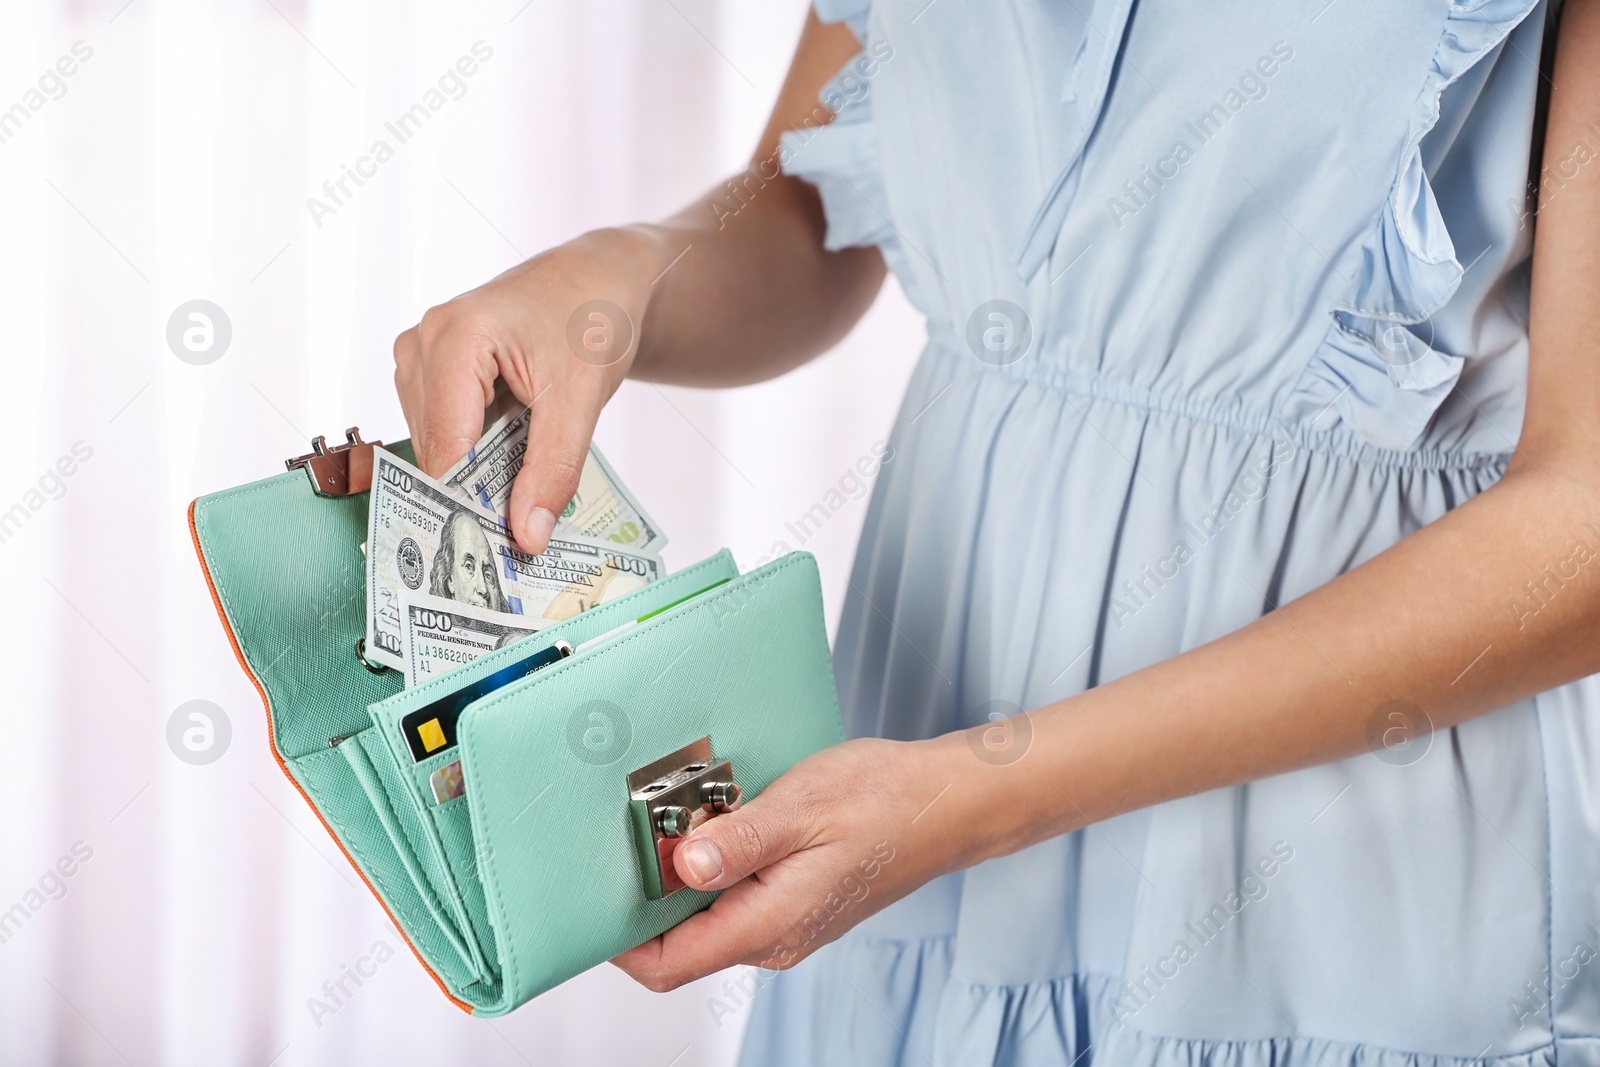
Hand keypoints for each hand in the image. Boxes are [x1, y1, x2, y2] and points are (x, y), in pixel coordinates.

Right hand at [392, 226, 670, 552]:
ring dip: (476, 474)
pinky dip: (476, 455)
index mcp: (456, 337)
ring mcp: (420, 355)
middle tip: (520, 536)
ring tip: (524, 489)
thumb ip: (554, 469)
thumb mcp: (582, 399)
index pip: (446, 445)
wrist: (597, 277)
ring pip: (436, 446)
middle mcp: (423, 342)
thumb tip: (528, 537)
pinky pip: (443, 430)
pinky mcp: (431, 370)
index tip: (494, 555)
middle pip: (435, 450)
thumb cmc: (591, 317)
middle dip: (474, 492)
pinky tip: (511, 461)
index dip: (466, 504)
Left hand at [611, 736, 984, 991]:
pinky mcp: (794, 902)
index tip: (592, 895)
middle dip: (649, 893)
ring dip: (683, 873)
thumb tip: (681, 867)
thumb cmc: (887, 800)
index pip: (669, 964)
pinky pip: (733, 897)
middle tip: (639, 831)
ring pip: (707, 915)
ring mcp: (786, 923)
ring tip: (683, 817)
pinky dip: (713, 864)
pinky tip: (720, 821)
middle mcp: (774, 938)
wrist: (947, 803)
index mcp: (770, 925)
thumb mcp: (803, 806)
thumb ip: (739, 840)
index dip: (619, 940)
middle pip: (680, 942)